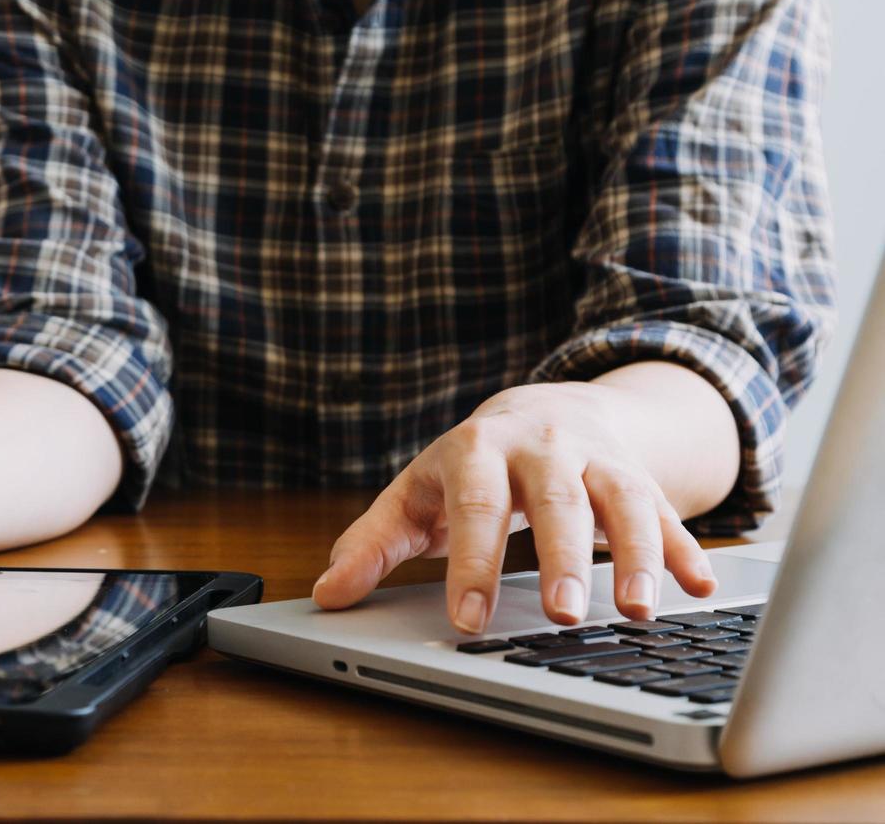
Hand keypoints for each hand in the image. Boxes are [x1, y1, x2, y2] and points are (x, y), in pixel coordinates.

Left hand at [312, 382, 718, 633]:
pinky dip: (686, 548)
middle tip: (564, 614)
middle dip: (561, 558)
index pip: (475, 507)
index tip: (467, 618)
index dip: (471, 563)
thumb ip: (372, 543)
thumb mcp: (415, 496)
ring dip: (635, 555)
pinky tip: (699, 587)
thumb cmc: (469, 467)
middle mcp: (541, 447)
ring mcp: (596, 459)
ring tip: (638, 612)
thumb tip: (327, 594)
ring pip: (622, 501)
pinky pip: (669, 510)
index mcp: (477, 450)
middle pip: (555, 501)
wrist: (543, 409)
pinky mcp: (640, 477)